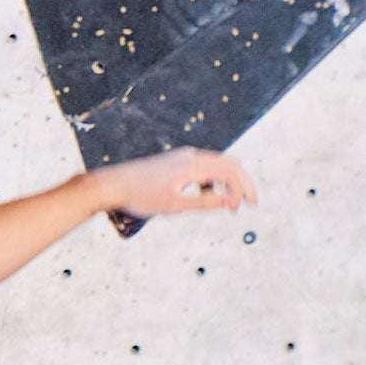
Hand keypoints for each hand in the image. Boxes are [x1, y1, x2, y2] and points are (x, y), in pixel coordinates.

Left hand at [93, 147, 255, 221]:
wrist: (113, 185)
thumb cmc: (141, 196)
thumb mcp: (175, 205)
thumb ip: (205, 203)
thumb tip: (232, 202)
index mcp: (192, 165)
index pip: (230, 171)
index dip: (243, 189)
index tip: (245, 208)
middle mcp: (190, 156)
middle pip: (228, 164)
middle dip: (242, 183)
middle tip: (253, 203)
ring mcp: (183, 157)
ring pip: (216, 165)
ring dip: (228, 183)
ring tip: (231, 205)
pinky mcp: (176, 162)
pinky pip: (203, 168)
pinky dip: (212, 181)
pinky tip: (208, 197)